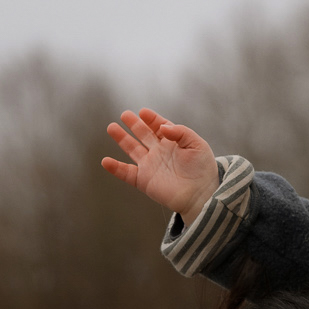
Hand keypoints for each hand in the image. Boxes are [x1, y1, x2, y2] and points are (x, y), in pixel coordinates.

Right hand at [101, 108, 218, 223]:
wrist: (200, 195)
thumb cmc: (202, 170)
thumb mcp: (197, 145)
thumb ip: (180, 132)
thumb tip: (162, 127)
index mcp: (173, 142)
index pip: (159, 126)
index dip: (151, 118)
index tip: (143, 112)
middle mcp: (160, 152)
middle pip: (143, 134)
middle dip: (134, 124)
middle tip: (125, 114)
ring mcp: (150, 166)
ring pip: (132, 149)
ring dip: (121, 139)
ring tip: (111, 127)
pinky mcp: (144, 180)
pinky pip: (126, 173)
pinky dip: (115, 168)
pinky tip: (105, 161)